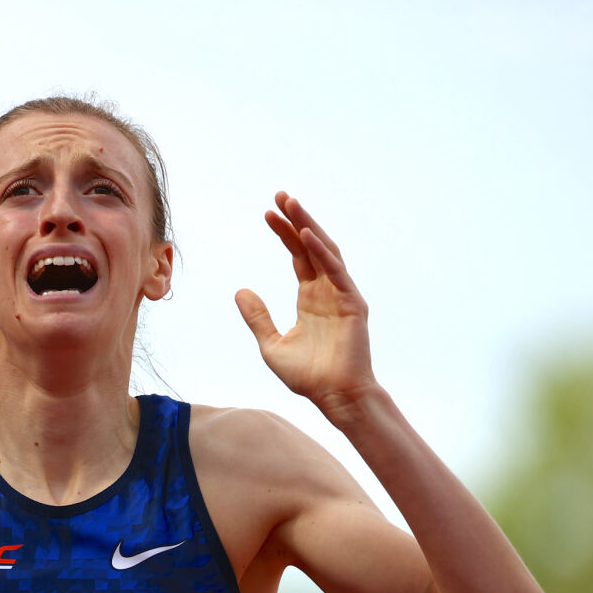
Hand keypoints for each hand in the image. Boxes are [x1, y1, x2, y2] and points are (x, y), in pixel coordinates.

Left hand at [235, 193, 377, 423]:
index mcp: (311, 297)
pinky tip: (306, 235)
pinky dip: (322, 252)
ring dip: (308, 226)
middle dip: (296, 219)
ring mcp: (342, 294)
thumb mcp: (271, 345)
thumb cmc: (308, 375)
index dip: (283, 233)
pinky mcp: (352, 304)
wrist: (334, 397)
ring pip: (325, 251)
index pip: (297, 256)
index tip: (266, 214)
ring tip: (292, 204)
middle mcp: (328, 290)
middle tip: (280, 195)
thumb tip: (240, 291)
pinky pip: (336, 272)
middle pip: (311, 246)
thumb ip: (257, 317)